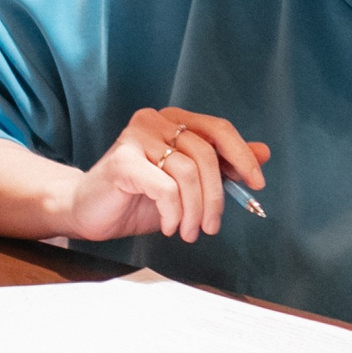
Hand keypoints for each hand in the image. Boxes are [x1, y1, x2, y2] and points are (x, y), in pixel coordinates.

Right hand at [66, 106, 269, 243]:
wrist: (87, 212)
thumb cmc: (137, 198)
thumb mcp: (187, 184)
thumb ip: (221, 166)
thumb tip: (263, 153)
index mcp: (173, 121)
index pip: (219, 129)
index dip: (242, 156)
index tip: (257, 185)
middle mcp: (155, 121)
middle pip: (206, 154)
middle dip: (216, 197)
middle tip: (212, 227)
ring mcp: (136, 137)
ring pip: (188, 173)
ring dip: (194, 211)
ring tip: (187, 232)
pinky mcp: (123, 161)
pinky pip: (166, 188)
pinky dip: (173, 213)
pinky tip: (167, 226)